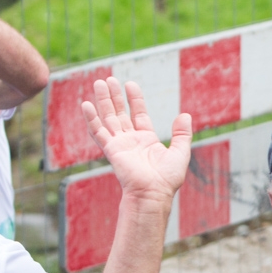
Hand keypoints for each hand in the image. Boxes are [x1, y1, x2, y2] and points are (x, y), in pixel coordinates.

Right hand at [82, 77, 191, 206]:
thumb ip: (182, 134)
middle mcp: (131, 140)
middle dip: (114, 96)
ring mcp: (119, 144)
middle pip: (120, 113)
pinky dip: (92, 119)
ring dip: (103, 101)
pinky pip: (98, 132)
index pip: (138, 113)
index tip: (130, 84)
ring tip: (98, 83)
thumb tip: (185, 115)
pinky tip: (86, 105)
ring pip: (108, 118)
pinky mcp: (111, 150)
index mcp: (147, 140)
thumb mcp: (180, 152)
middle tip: (108, 79)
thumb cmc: (167, 178)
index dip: (134, 99)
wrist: (154, 192)